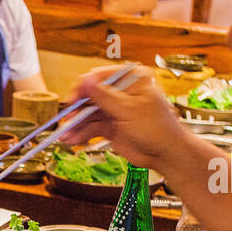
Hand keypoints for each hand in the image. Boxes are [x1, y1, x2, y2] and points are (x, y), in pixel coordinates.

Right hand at [60, 65, 187, 170]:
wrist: (166, 154)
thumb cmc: (157, 128)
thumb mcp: (128, 109)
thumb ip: (104, 96)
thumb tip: (85, 81)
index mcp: (131, 79)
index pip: (100, 77)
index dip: (84, 88)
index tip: (72, 100)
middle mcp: (122, 91)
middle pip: (91, 96)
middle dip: (77, 110)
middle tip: (65, 121)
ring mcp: (115, 109)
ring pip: (89, 114)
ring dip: (77, 126)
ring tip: (66, 137)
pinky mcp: (111, 126)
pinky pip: (92, 127)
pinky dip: (82, 134)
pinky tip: (73, 140)